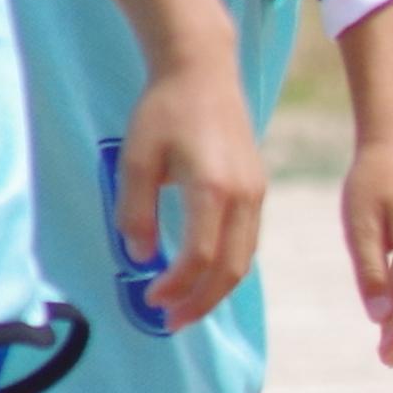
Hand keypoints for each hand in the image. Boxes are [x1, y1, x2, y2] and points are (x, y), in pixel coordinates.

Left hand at [111, 53, 267, 327]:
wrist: (203, 71)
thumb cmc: (163, 110)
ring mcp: (256, 192)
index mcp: (212, 187)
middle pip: (231, 268)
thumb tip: (139, 256)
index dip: (175, 285)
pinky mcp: (258, 188)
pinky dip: (229, 266)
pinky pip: (248, 240)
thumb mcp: (135, 159)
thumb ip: (135, 211)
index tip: (149, 299)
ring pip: (245, 258)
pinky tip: (205, 273)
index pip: (199, 256)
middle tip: (170, 321)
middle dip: (201, 301)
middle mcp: (243, 195)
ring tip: (187, 306)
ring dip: (217, 289)